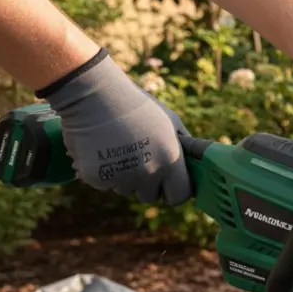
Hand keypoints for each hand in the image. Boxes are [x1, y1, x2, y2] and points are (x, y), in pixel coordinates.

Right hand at [38, 48, 191, 205]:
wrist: (96, 95)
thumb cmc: (137, 106)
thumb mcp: (171, 122)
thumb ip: (185, 146)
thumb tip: (197, 163)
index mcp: (170, 161)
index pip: (179, 196)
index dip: (174, 191)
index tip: (167, 184)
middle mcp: (148, 173)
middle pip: (150, 196)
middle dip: (145, 184)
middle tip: (137, 159)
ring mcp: (121, 177)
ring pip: (125, 190)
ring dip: (123, 177)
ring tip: (118, 148)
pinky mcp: (96, 178)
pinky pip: (104, 185)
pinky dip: (102, 172)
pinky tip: (101, 149)